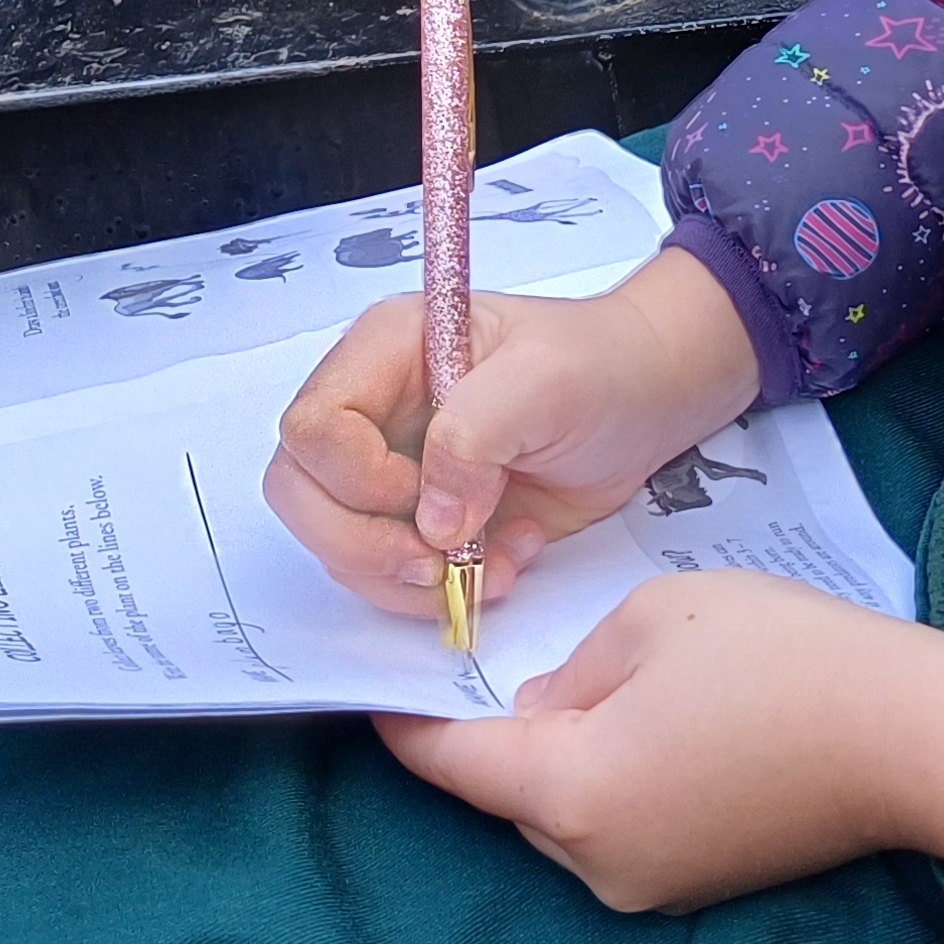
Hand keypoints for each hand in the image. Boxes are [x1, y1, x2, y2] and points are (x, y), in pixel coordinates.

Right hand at [265, 245, 763, 613]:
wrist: (644, 401)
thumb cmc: (600, 366)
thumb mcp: (546, 380)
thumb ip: (475, 435)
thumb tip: (431, 520)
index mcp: (387, 351)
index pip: (313, 426)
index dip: (356, 478)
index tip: (425, 497)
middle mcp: (374, 410)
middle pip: (300, 492)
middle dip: (362, 545)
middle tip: (437, 565)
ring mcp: (392, 468)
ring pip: (338, 545)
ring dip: (408, 578)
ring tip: (492, 563)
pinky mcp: (420, 519)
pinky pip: (389, 575)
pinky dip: (440, 591)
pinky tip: (503, 563)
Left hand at [376, 573, 943, 915]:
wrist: (911, 736)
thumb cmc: (780, 657)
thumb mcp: (653, 622)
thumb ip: (572, 668)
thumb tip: (543, 705)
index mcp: (568, 790)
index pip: (450, 763)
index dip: (404, 721)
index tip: (371, 685)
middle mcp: (594, 861)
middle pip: (509, 793)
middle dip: (497, 732)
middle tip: (497, 651)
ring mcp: (650, 884)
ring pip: (566, 810)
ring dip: (563, 754)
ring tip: (599, 677)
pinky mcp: (699, 882)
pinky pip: (620, 825)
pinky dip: (614, 776)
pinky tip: (658, 718)